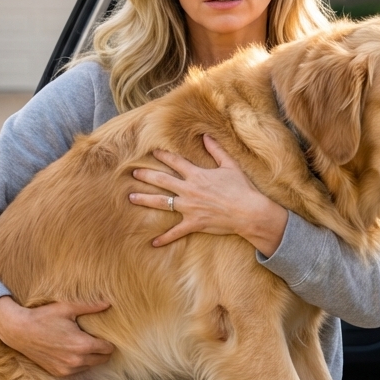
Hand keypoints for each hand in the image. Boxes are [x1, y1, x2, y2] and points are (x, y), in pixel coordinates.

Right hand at [0, 295, 113, 376]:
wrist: (19, 331)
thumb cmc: (43, 317)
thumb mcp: (67, 308)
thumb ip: (90, 307)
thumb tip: (108, 303)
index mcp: (82, 345)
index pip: (108, 349)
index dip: (109, 341)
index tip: (105, 334)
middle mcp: (77, 360)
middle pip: (103, 359)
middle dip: (102, 350)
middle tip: (96, 338)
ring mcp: (67, 369)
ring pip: (90, 365)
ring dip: (91, 357)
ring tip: (82, 343)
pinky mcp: (58, 372)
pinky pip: (77, 370)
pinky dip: (78, 362)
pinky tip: (72, 350)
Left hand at [128, 134, 288, 255]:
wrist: (248, 211)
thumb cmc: (241, 188)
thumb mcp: (230, 165)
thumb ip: (216, 150)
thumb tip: (206, 136)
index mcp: (197, 175)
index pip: (176, 162)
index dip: (163, 156)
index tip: (152, 152)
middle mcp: (189, 190)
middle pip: (162, 181)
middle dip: (146, 175)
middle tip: (133, 173)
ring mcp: (189, 207)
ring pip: (162, 202)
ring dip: (145, 199)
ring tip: (131, 197)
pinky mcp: (193, 223)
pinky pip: (176, 232)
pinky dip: (165, 238)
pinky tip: (153, 242)